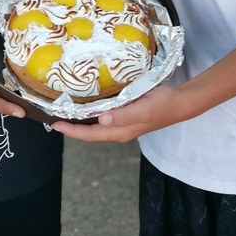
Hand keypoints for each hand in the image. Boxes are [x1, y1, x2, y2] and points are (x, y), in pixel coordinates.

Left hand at [52, 85, 180, 142]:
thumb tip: (102, 119)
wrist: (180, 102)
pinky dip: (93, 109)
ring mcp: (123, 122)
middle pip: (90, 131)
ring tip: (66, 108)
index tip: (55, 124)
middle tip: (55, 114)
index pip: (90, 135)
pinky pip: (105, 114)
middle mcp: (119, 129)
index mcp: (120, 132)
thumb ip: (123, 116)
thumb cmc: (162, 106)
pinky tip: (89, 100)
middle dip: (73, 126)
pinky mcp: (127, 113)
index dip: (72, 131)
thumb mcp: (142, 110)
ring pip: (97, 123)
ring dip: (82, 118)